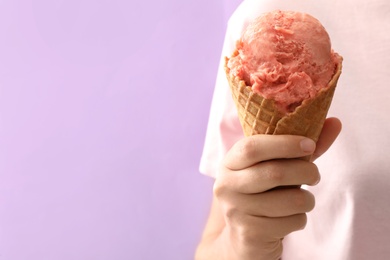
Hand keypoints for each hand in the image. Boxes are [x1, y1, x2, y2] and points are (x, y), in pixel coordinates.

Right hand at [212, 118, 341, 259]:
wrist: (244, 238)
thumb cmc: (264, 195)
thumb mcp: (278, 169)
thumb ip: (302, 148)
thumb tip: (335, 122)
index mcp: (230, 163)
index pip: (252, 147)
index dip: (284, 144)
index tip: (309, 145)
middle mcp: (226, 185)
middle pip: (274, 173)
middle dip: (306, 172)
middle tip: (315, 175)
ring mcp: (235, 211)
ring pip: (289, 201)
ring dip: (307, 200)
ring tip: (302, 200)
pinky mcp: (249, 233)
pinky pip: (290, 223)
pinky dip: (300, 220)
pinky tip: (289, 219)